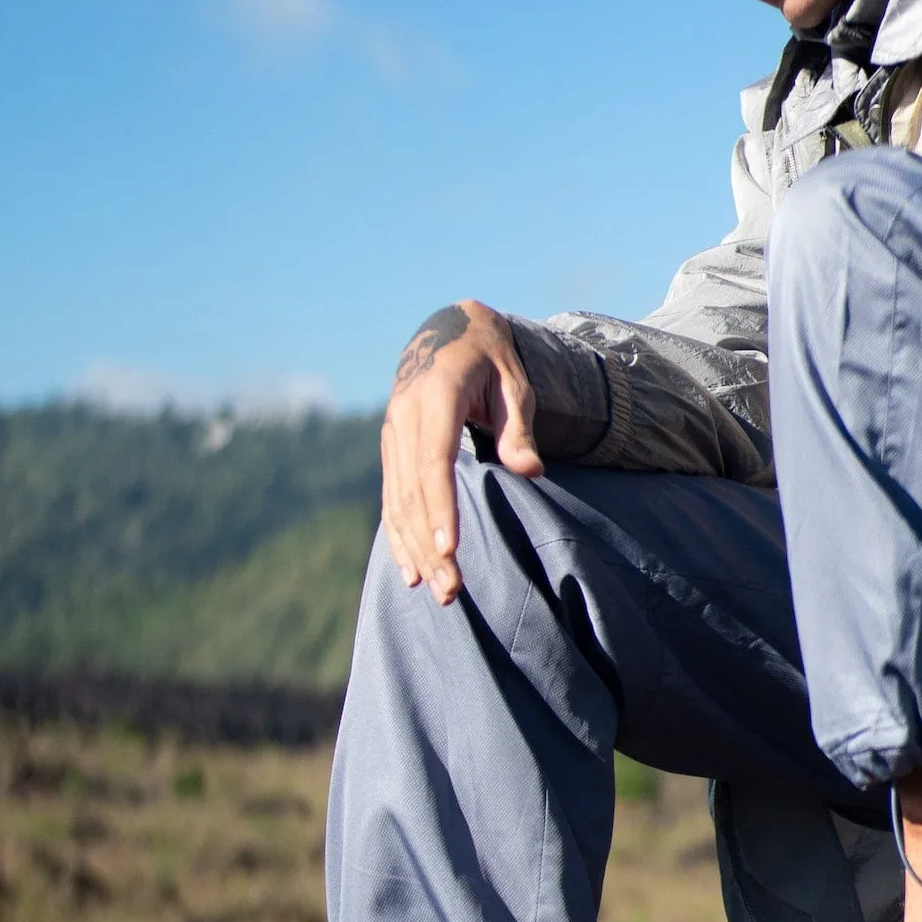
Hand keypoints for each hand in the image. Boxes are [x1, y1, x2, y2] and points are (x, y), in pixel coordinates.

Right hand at [380, 301, 541, 602]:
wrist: (448, 331)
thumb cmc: (492, 359)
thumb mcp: (514, 383)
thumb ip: (518, 427)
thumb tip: (530, 470)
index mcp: (436, 395)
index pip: (435, 461)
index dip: (440, 507)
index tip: (450, 548)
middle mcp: (405, 416)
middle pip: (413, 491)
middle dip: (430, 545)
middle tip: (451, 591)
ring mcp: (393, 433)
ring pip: (398, 501)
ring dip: (415, 549)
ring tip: (436, 590)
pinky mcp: (391, 448)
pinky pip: (392, 498)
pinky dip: (399, 535)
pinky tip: (411, 570)